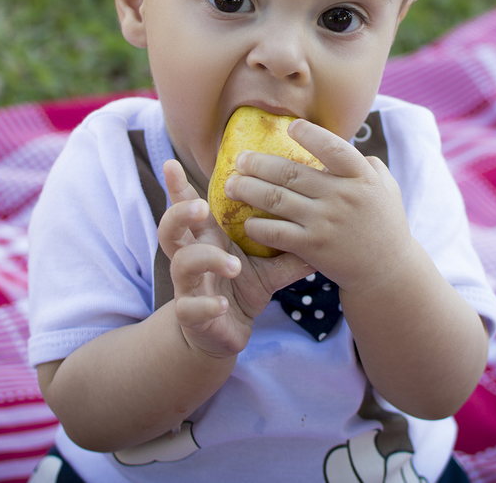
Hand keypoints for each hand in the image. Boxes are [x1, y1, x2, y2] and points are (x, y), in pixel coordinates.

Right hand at [158, 159, 314, 359]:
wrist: (223, 333)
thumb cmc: (241, 288)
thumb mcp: (268, 267)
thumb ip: (288, 248)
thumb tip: (325, 226)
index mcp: (207, 238)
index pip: (188, 206)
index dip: (178, 186)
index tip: (172, 163)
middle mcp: (191, 256)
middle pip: (170, 229)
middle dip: (180, 214)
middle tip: (201, 207)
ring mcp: (188, 285)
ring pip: (181, 265)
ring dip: (206, 260)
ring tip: (232, 263)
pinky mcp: (191, 315)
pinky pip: (190, 307)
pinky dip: (206, 305)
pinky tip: (221, 304)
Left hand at [223, 119, 417, 294]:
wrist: (387, 271)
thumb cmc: (385, 224)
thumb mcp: (387, 188)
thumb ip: (367, 164)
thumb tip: (339, 146)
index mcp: (361, 177)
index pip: (333, 148)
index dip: (310, 135)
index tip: (290, 126)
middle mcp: (343, 196)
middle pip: (291, 173)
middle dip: (258, 163)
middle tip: (240, 159)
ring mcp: (326, 223)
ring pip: (277, 199)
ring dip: (248, 190)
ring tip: (231, 185)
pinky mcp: (313, 248)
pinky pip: (277, 233)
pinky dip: (258, 226)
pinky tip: (246, 221)